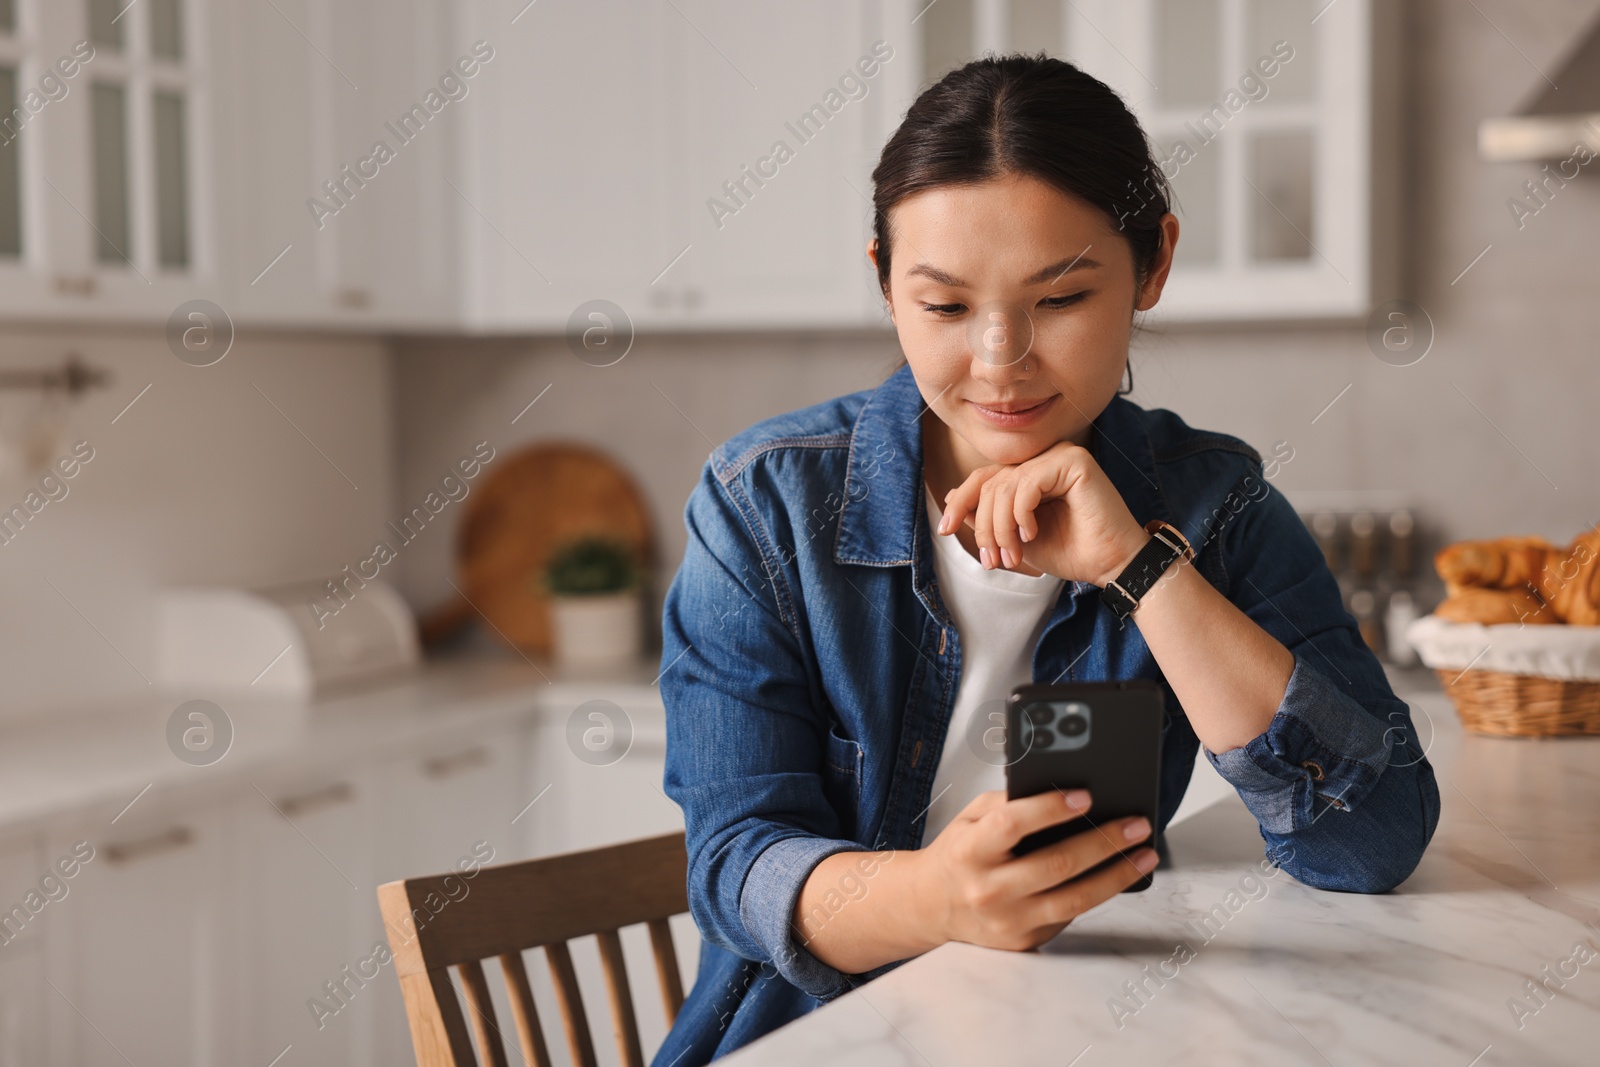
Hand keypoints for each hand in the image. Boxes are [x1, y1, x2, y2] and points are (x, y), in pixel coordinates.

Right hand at [918, 789, 1156, 951]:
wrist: (932, 907)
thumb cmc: (959, 854)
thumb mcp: (970, 818)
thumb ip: (1008, 804)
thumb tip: (1063, 794)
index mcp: (969, 851)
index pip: (1011, 825)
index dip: (1049, 809)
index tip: (1085, 795)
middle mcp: (988, 889)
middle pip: (1056, 864)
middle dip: (1103, 841)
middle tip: (1136, 823)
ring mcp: (1008, 920)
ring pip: (1075, 898)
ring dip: (1117, 874)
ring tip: (1145, 853)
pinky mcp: (1025, 941)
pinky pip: (1071, 915)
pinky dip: (1099, 892)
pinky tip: (1120, 873)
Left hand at [936, 442, 1148, 585]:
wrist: (1110, 565)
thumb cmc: (1071, 551)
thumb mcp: (1015, 537)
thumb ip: (987, 516)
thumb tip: (949, 496)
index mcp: (1031, 473)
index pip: (984, 478)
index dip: (961, 502)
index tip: (944, 529)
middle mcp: (1044, 459)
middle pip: (990, 482)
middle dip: (983, 525)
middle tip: (993, 559)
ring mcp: (1059, 455)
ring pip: (1005, 485)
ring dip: (1001, 527)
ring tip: (1013, 555)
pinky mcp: (1073, 460)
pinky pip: (1027, 482)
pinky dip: (1021, 513)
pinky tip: (1032, 533)